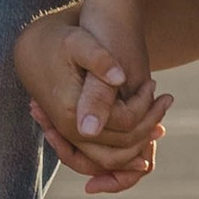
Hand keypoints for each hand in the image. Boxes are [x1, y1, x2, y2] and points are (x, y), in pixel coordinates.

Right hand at [13, 2, 169, 196]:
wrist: (34, 45)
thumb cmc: (60, 39)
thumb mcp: (79, 43)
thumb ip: (99, 62)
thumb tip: (120, 80)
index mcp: (72, 114)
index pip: (125, 128)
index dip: (147, 110)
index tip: (156, 85)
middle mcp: (69, 131)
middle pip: (120, 152)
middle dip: (147, 131)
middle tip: (165, 101)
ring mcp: (70, 134)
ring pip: (110, 160)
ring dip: (138, 144)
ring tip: (159, 119)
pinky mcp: (73, 131)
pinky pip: (101, 155)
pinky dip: (123, 147)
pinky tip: (143, 126)